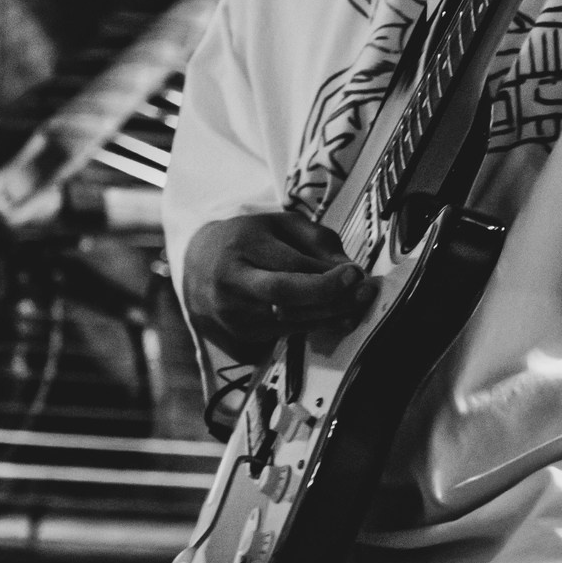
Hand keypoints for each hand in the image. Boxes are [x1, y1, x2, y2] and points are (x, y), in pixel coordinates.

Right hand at [182, 209, 374, 355]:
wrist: (198, 266)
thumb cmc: (247, 240)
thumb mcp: (280, 224)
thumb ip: (317, 239)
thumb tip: (349, 268)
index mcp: (240, 250)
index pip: (289, 269)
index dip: (327, 277)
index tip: (356, 273)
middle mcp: (231, 287)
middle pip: (287, 300)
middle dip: (332, 299)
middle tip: (363, 293)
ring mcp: (233, 317)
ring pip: (290, 323)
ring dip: (330, 316)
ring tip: (356, 304)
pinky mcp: (240, 338)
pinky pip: (286, 335)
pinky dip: (314, 326)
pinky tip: (335, 317)